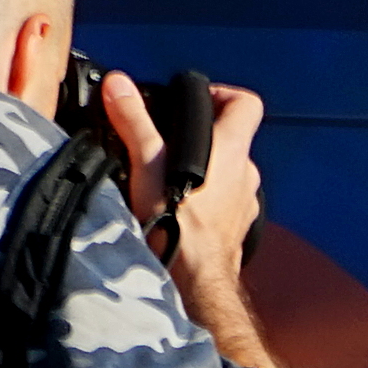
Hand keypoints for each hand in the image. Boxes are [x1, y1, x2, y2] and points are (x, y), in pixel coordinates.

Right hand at [101, 68, 269, 311]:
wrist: (196, 282)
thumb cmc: (177, 224)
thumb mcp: (147, 165)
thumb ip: (134, 121)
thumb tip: (120, 84)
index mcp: (232, 150)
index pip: (246, 104)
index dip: (222, 94)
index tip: (193, 100)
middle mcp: (247, 174)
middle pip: (233, 138)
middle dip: (203, 133)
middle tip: (169, 137)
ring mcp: (247, 203)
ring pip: (230, 171)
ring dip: (205, 167)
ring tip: (169, 173)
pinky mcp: (240, 227)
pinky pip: (227, 200)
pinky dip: (209, 196)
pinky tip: (182, 204)